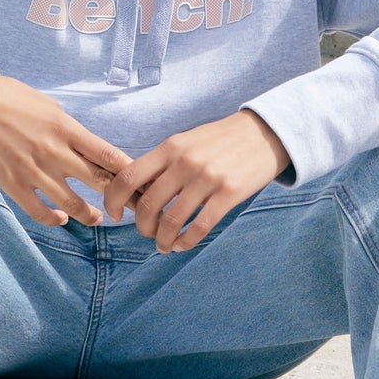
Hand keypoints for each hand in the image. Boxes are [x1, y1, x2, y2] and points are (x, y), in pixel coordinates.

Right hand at [0, 74, 131, 227]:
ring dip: (90, 215)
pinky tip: (62, 218)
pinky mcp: (13, 183)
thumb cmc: (12, 98)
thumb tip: (88, 148)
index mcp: (67, 129)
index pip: (109, 155)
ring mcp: (33, 170)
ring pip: (73, 204)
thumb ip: (70, 130)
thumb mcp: (50, 106)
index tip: (142, 183)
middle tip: (131, 208)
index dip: (131, 173)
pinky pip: (40, 211)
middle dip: (120, 198)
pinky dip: (55, 219)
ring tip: (98, 218)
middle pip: (99, 182)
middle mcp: (55, 151)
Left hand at [103, 109, 290, 252]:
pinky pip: (199, 227)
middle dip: (142, 227)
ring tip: (164, 246)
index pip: (128, 177)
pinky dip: (186, 242)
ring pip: (171, 221)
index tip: (115, 214)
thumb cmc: (221, 140)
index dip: (113, 200)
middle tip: (147, 234)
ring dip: (162, 240)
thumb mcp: (187, 141)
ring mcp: (207, 178)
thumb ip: (163, 163)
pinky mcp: (228, 193)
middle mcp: (184, 162)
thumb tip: (138, 191)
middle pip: (147, 205)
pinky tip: (183, 244)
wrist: (265, 133)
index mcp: (169, 148)